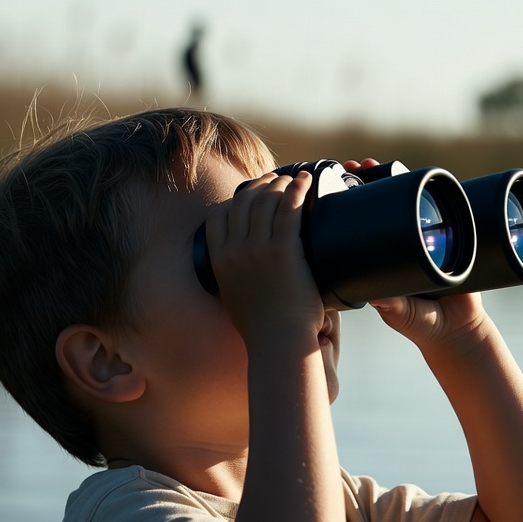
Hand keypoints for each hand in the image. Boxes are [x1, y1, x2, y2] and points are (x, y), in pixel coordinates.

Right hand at [204, 170, 323, 344]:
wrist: (278, 342)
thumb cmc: (262, 326)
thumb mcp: (233, 296)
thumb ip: (233, 274)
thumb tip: (244, 264)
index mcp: (219, 260)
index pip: (217, 215)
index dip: (233, 200)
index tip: (248, 194)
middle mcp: (235, 250)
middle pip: (243, 202)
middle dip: (259, 186)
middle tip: (275, 181)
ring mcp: (258, 249)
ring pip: (266, 201)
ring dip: (279, 184)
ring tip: (291, 180)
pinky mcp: (284, 251)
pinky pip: (290, 209)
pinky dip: (298, 189)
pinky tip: (305, 180)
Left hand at [342, 158, 486, 351]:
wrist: (458, 330)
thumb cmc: (423, 324)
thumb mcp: (402, 313)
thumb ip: (392, 305)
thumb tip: (375, 296)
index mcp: (377, 262)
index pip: (359, 227)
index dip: (348, 208)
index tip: (336, 190)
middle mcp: (395, 246)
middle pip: (378, 206)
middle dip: (366, 184)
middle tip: (354, 167)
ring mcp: (418, 238)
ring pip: (402, 202)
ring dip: (389, 179)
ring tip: (371, 164)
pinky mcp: (443, 237)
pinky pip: (430, 208)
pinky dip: (421, 192)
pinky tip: (409, 173)